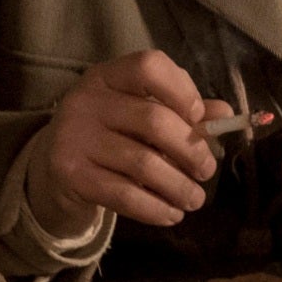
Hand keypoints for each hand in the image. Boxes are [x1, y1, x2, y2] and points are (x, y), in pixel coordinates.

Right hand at [36, 51, 227, 230]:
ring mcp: (73, 136)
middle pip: (154, 121)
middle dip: (191, 150)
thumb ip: (184, 112)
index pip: (149, 66)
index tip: (200, 118)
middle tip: (206, 171)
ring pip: (143, 163)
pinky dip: (155, 208)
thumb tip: (225, 113)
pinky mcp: (70, 173)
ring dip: (178, 186)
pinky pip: (123, 194)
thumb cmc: (112, 132)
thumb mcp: (143, 114)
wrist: (56, 164)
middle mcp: (86, 100)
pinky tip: (171, 214)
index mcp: (108, 76)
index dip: (182, 90)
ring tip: (195, 199)